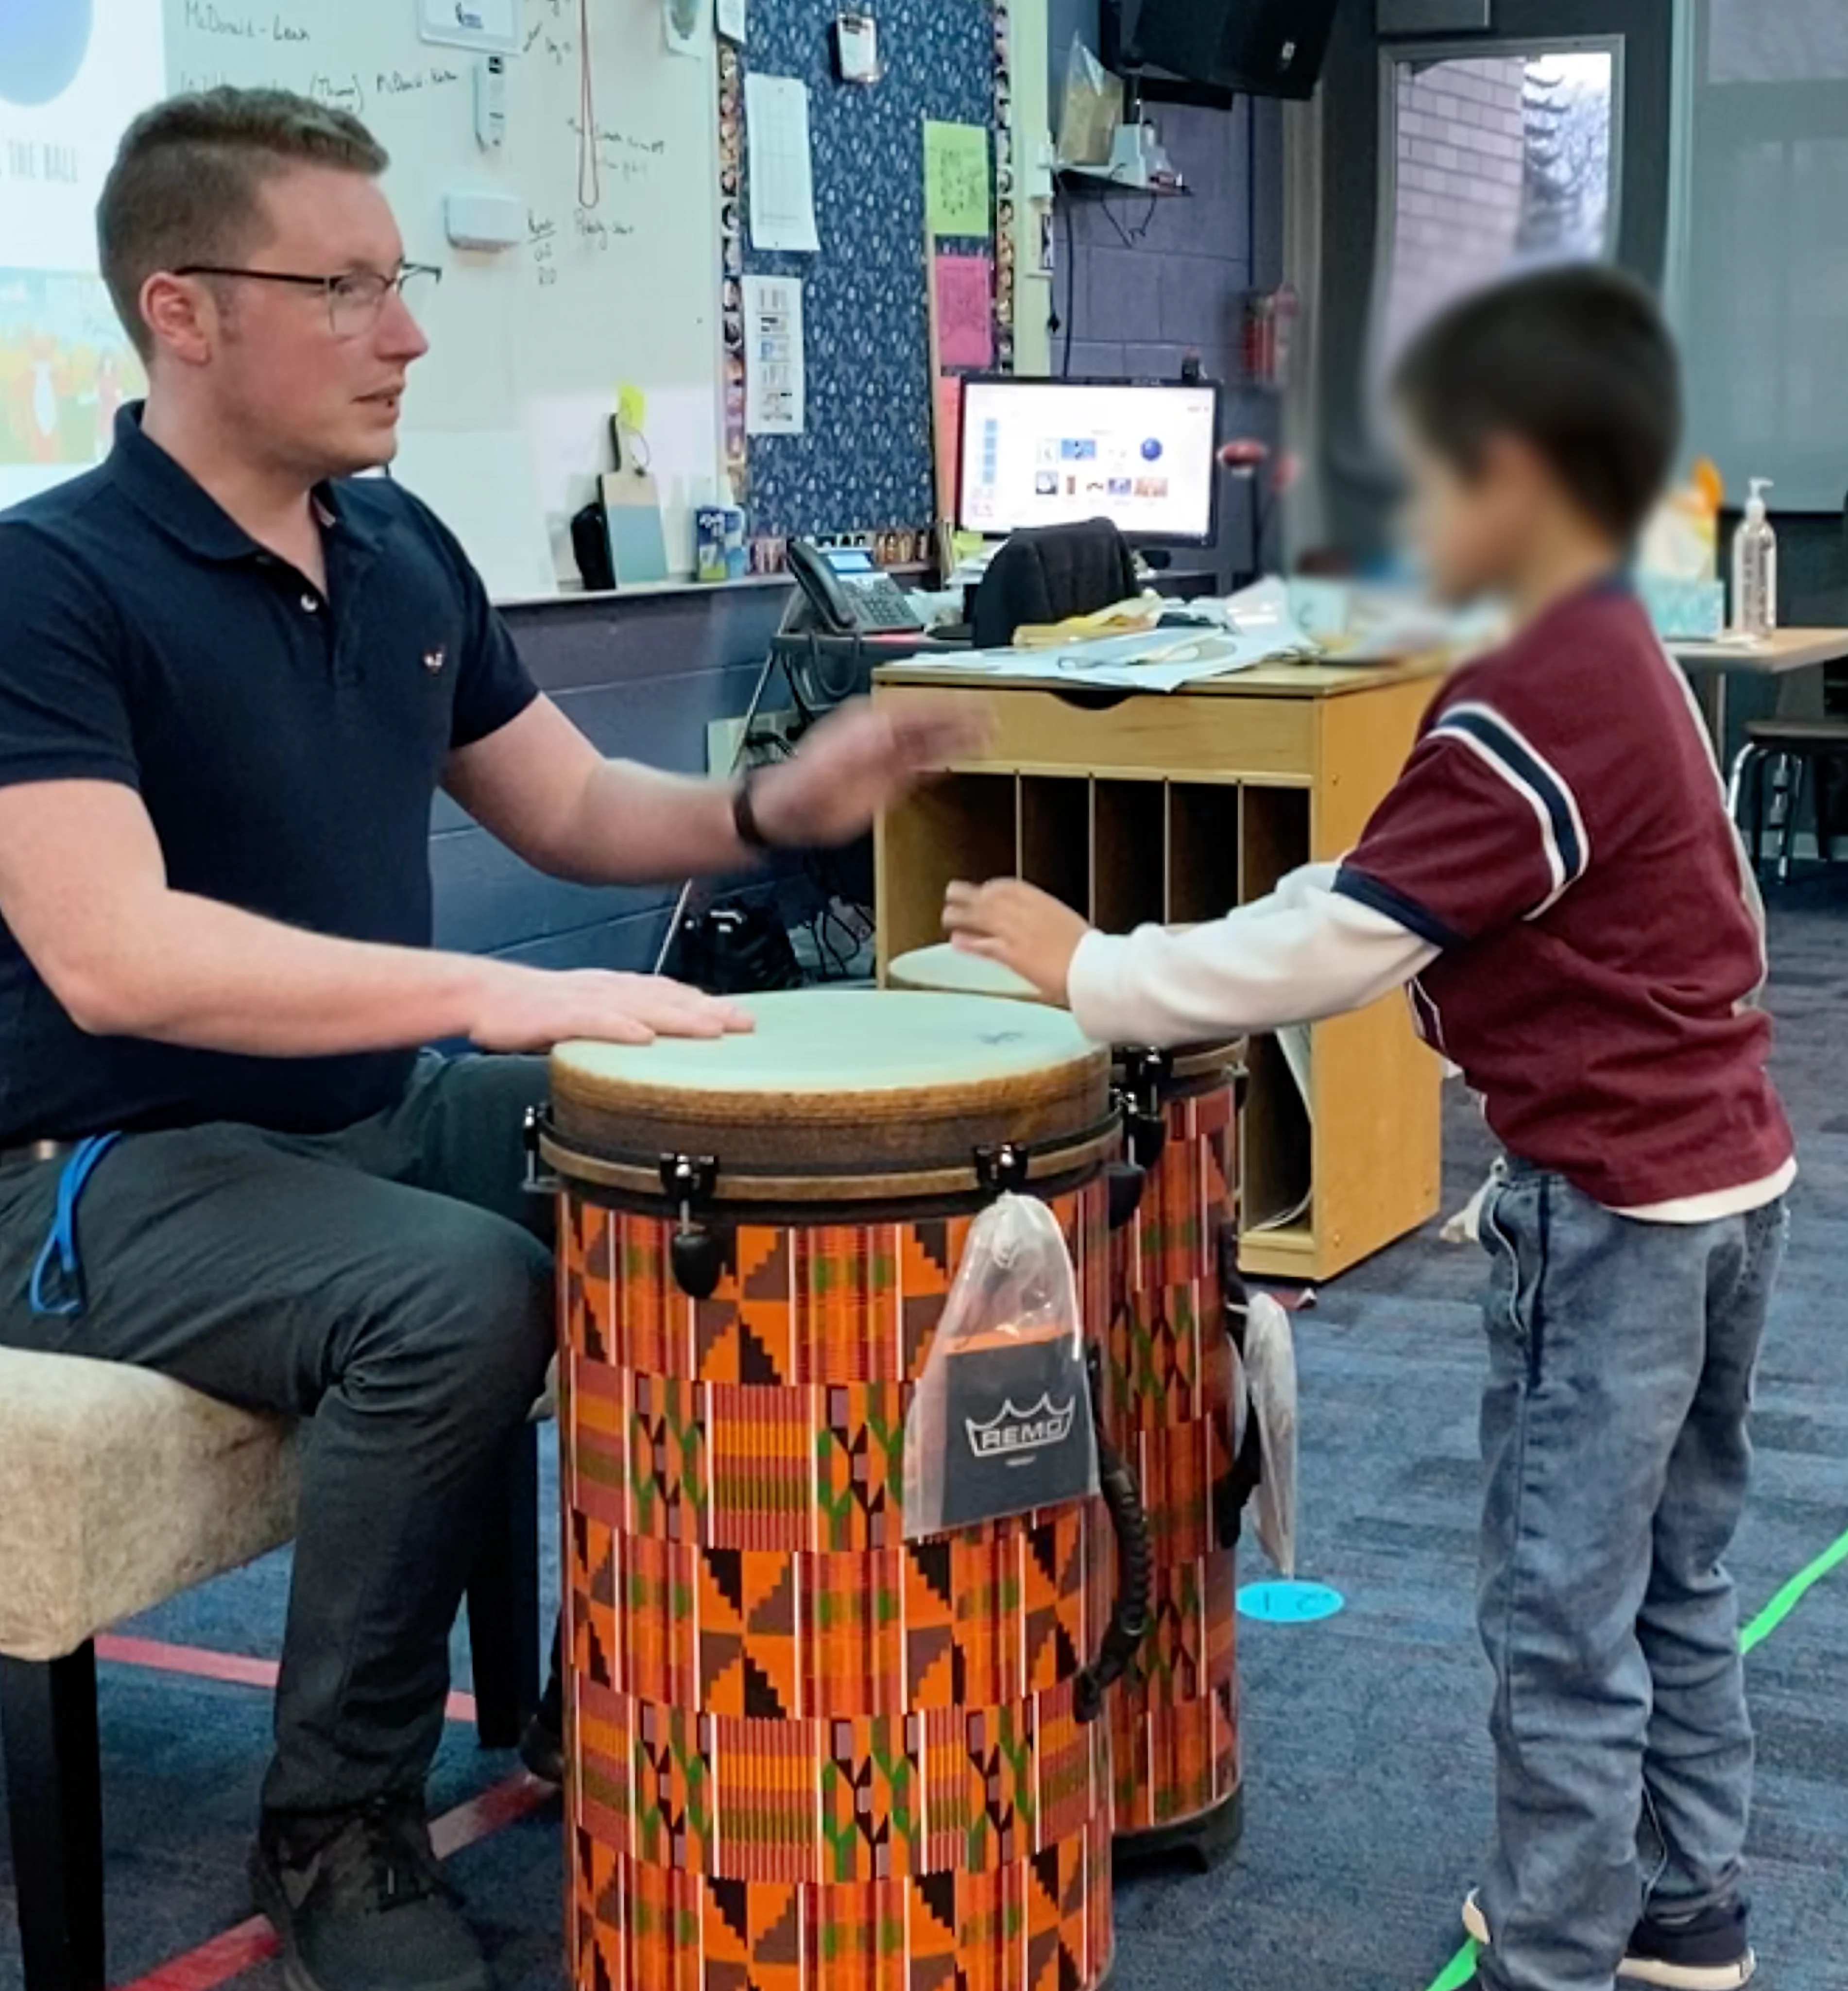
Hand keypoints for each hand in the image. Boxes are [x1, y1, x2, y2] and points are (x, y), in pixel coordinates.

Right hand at [467, 963, 753, 1050]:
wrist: (484, 995)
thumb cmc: (533, 1007)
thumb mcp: (585, 1010)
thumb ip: (620, 1018)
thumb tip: (653, 1034)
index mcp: (614, 988)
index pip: (670, 992)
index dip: (707, 1003)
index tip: (742, 1015)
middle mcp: (608, 989)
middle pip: (667, 998)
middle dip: (710, 1010)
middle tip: (746, 1023)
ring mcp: (585, 1000)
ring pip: (641, 1007)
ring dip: (680, 1016)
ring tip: (713, 1028)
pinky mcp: (559, 1016)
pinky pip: (594, 1022)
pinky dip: (621, 1028)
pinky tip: (643, 1036)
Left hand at [751, 694, 989, 848]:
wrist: (787, 810)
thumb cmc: (805, 783)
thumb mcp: (842, 758)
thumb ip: (877, 741)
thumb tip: (901, 726)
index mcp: (872, 721)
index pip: (922, 708)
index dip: (952, 707)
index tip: (977, 705)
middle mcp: (882, 734)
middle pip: (931, 722)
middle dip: (962, 720)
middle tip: (991, 717)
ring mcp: (885, 756)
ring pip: (930, 741)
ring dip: (958, 739)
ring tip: (986, 735)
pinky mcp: (886, 779)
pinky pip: (921, 764)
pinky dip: (941, 760)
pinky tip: (957, 757)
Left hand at [942, 879, 1092, 1004]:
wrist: (1093, 967)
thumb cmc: (1090, 953)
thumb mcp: (1072, 928)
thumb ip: (1054, 924)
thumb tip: (1050, 928)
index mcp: (1044, 903)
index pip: (1011, 887)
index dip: (993, 887)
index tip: (984, 888)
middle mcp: (1028, 913)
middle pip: (990, 898)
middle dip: (970, 894)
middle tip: (953, 892)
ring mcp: (1018, 933)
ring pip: (982, 918)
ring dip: (962, 915)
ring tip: (947, 915)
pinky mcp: (1012, 954)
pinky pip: (984, 945)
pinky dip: (969, 942)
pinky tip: (957, 940)